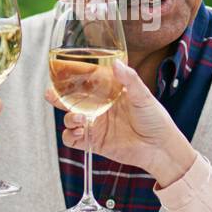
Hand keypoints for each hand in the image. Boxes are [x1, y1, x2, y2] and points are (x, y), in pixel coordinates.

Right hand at [44, 59, 195, 185]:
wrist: (160, 148)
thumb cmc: (156, 119)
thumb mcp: (143, 96)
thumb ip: (129, 79)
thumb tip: (116, 63)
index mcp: (109, 92)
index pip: (86, 80)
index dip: (72, 75)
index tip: (61, 70)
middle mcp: (99, 107)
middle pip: (72, 100)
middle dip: (58, 96)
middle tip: (51, 93)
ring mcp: (96, 125)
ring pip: (70, 119)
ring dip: (69, 118)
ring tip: (80, 119)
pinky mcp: (94, 142)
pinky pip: (73, 139)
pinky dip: (70, 135)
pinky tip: (80, 132)